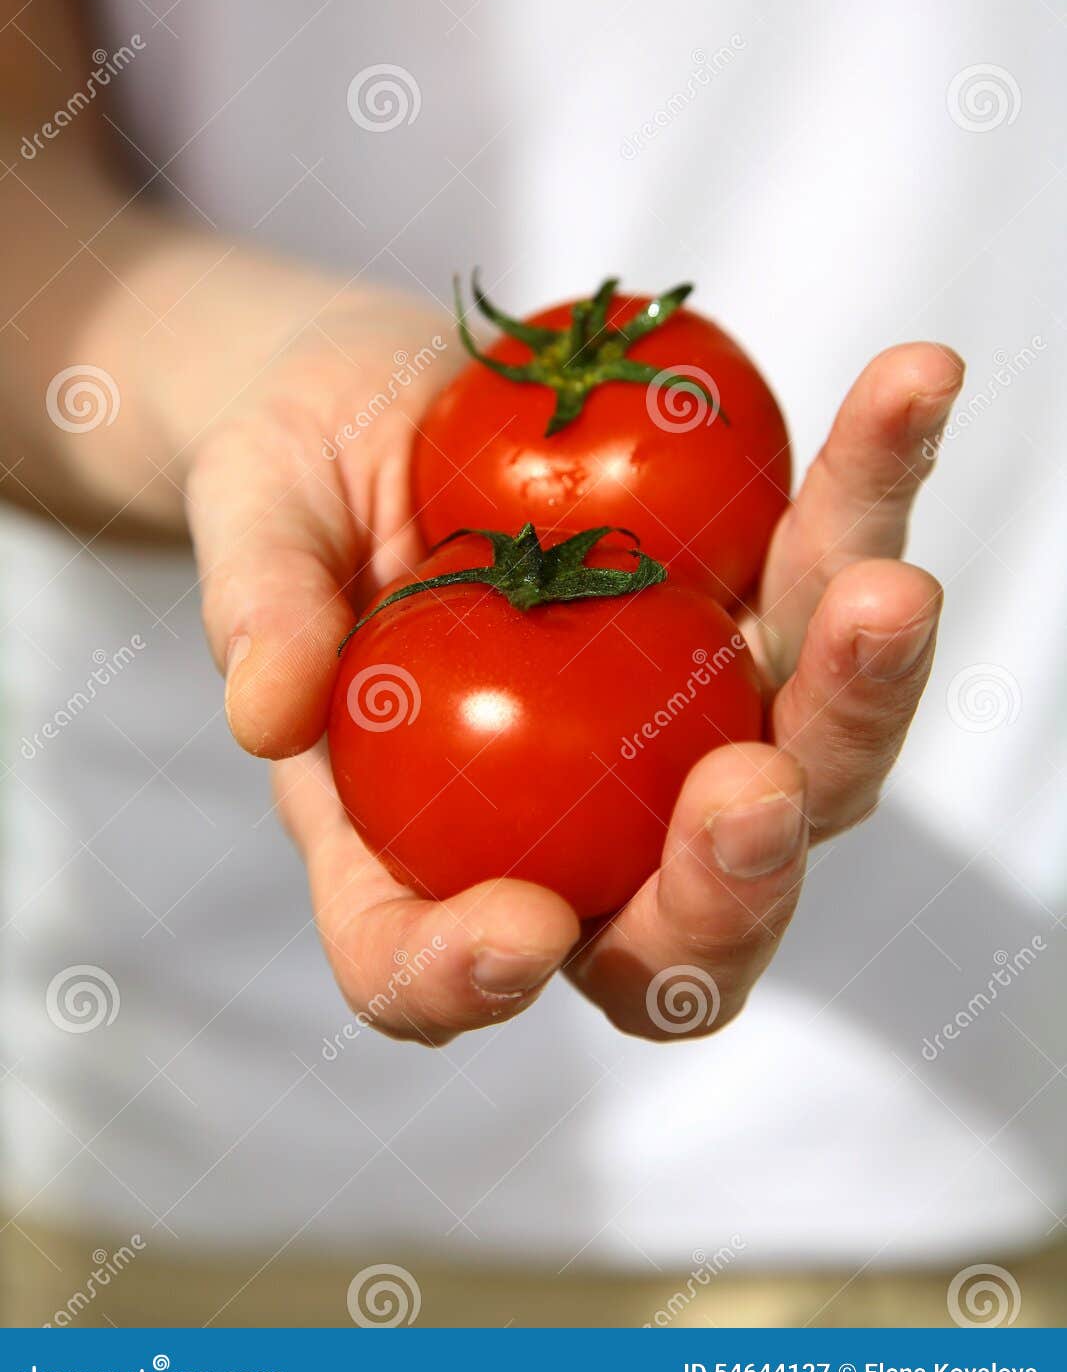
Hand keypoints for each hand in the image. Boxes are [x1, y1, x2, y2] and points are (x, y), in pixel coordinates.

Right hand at [190, 304, 961, 1043]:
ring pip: (804, 770)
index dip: (468, 981)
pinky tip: (909, 390)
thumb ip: (260, 603)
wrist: (393, 390)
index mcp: (411, 834)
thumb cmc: (295, 472)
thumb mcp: (253, 510)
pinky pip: (834, 581)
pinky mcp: (751, 614)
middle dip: (732, 884)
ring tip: (883, 588)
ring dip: (863, 694)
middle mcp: (570, 815)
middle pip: (674, 924)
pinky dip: (876, 492)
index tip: (523, 925)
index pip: (424, 964)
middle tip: (752, 790)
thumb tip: (267, 712)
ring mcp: (679, 724)